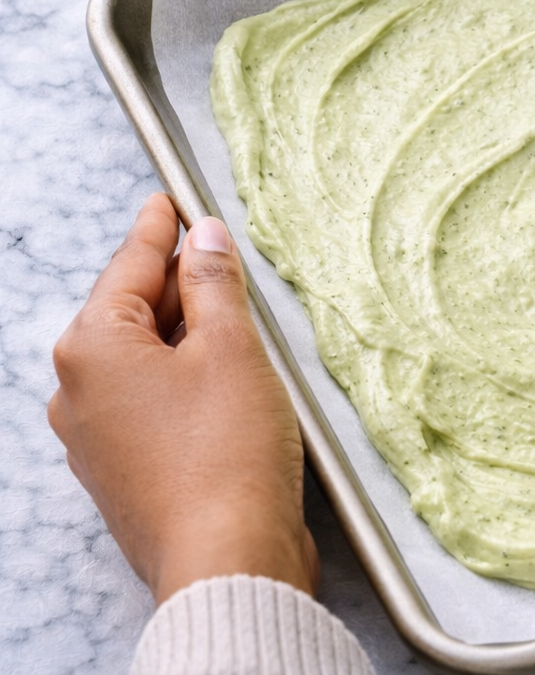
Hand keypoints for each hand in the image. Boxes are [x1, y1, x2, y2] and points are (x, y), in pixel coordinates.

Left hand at [48, 194, 317, 602]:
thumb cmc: (227, 452)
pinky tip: (220, 382)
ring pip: (139, 361)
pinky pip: (146, 404)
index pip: (131, 265)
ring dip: (182, 337)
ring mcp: (94, 438)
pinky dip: (180, 381)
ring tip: (230, 321)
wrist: (226, 557)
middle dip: (174, 284)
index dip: (160, 229)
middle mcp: (77, 391)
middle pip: (129, 313)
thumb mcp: (231, 347)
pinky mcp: (122, 473)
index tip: (169, 202)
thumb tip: (203, 238)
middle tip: (214, 254)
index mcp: (92, 348)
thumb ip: (215, 284)